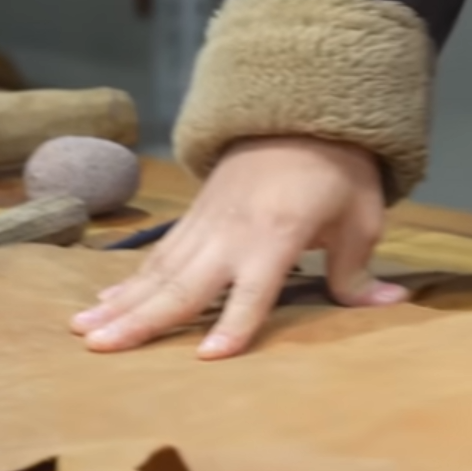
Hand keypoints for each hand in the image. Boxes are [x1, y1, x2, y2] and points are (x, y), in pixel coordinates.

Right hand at [71, 136, 406, 358]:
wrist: (301, 113)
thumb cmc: (337, 171)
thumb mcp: (361, 217)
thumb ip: (357, 270)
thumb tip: (388, 305)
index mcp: (277, 233)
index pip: (255, 289)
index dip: (235, 324)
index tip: (207, 357)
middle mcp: (232, 232)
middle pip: (184, 283)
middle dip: (142, 319)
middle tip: (100, 348)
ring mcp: (208, 223)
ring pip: (159, 270)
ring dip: (121, 303)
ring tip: (83, 331)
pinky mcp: (196, 216)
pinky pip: (158, 254)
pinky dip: (130, 279)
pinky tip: (102, 301)